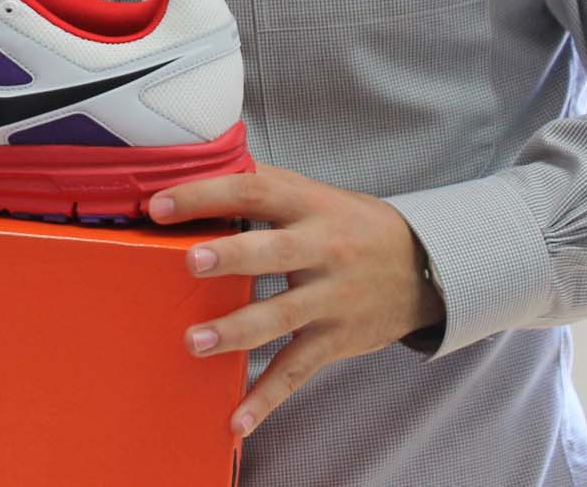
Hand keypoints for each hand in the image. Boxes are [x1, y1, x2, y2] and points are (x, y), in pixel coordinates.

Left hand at [150, 165, 443, 438]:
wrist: (426, 267)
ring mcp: (330, 299)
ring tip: (194, 342)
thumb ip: (263, 183)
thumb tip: (200, 164)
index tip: (161, 205)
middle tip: (190, 261)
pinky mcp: (335, 340)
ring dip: (236, 331)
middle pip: (274, 252)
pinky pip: (297, 370)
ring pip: (281, 316)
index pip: (254, 192)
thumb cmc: (352, 225)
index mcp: (309, 206)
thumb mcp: (315, 194)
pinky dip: (267, 398)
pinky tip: (236, 421)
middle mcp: (322, 250)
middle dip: (232, 256)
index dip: (207, 195)